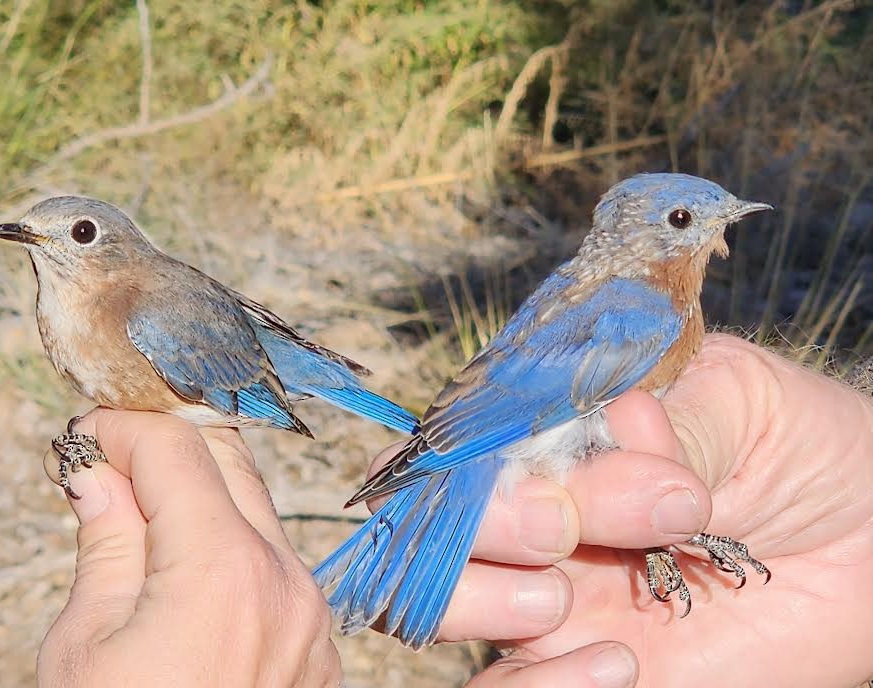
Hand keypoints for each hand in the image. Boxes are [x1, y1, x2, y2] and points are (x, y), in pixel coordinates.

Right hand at [37, 410, 340, 687]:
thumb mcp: (87, 646)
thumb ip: (107, 543)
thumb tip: (100, 475)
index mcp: (224, 572)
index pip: (179, 451)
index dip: (126, 430)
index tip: (91, 434)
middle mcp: (286, 582)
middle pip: (232, 465)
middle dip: (171, 449)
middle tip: (115, 462)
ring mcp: (311, 615)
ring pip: (260, 513)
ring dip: (205, 498)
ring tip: (144, 519)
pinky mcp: (317, 644)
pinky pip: (280, 566)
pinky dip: (235, 549)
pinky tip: (187, 573)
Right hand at [376, 334, 872, 686]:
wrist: (866, 541)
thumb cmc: (801, 446)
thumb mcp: (740, 400)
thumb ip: (668, 414)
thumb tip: (616, 433)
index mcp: (549, 431)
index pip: (453, 440)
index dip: (465, 462)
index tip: (552, 481)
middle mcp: (529, 508)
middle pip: (425, 521)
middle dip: (480, 526)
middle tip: (563, 530)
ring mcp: (546, 589)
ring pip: (432, 603)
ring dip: (476, 599)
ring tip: (563, 598)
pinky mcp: (578, 665)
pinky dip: (538, 684)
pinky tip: (618, 663)